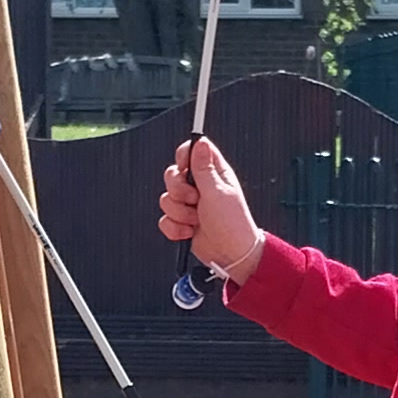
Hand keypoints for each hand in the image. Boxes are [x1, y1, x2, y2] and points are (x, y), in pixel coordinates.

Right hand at [158, 139, 261, 282]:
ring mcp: (189, 204)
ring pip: (166, 198)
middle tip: (195, 200)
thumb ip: (204, 168)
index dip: (183, 157)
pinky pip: (165, 219)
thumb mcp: (218, 192)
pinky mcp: (182, 221)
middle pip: (172, 174)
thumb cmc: (232, 224)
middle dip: (179, 191)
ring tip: (196, 220)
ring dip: (180, 213)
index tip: (186, 170)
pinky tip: (190, 231)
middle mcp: (200, 186)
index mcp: (213, 173)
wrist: (230, 255)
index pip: (191, 151)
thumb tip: (200, 143)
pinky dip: (175, 228)